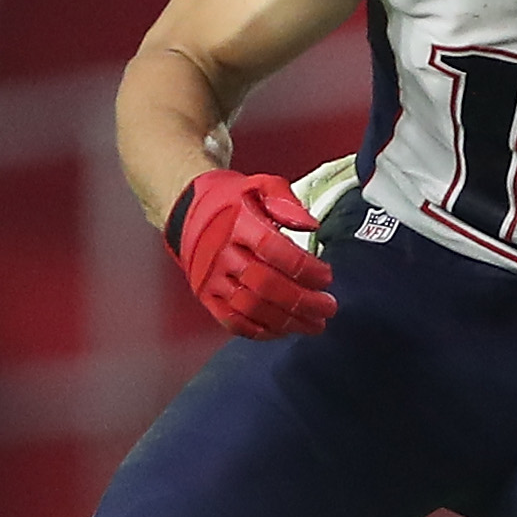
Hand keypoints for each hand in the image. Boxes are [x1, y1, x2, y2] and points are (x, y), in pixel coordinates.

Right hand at [167, 171, 335, 339]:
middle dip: (302, 301)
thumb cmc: (231, 200)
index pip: (272, 249)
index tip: (327, 276)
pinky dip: (259, 331)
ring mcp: (211, 278)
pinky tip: (283, 331)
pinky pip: (231, 321)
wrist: (187, 211)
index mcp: (237, 223)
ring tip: (313, 324)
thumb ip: (286, 201)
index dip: (303, 267)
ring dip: (286, 321)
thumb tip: (311, 226)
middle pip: (264, 285)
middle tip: (329, 307)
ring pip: (250, 308)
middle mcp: (221, 254)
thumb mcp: (259, 185)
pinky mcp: (205, 295)